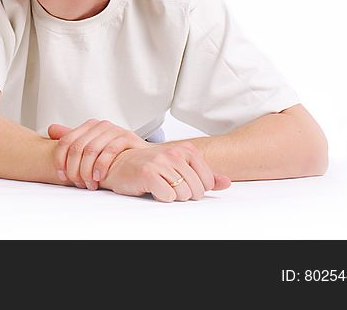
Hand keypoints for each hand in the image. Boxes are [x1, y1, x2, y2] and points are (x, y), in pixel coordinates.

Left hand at [49, 119, 147, 189]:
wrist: (145, 158)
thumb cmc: (117, 155)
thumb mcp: (92, 146)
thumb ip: (73, 139)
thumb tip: (51, 129)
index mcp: (89, 126)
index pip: (66, 141)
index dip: (60, 160)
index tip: (62, 176)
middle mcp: (100, 126)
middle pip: (77, 147)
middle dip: (74, 169)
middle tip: (77, 183)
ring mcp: (114, 130)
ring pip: (91, 150)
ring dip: (87, 171)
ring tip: (89, 184)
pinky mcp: (127, 137)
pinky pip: (109, 151)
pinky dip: (101, 166)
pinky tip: (98, 177)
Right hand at [99, 142, 231, 201]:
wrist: (120, 163)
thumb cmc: (150, 165)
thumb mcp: (180, 166)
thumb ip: (205, 174)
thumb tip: (226, 183)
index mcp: (186, 150)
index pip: (207, 181)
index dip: (197, 188)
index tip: (182, 183)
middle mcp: (174, 153)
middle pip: (196, 190)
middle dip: (185, 194)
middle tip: (169, 186)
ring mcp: (161, 162)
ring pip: (183, 194)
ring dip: (172, 196)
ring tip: (160, 186)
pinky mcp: (148, 173)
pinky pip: (167, 196)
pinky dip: (161, 197)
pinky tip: (152, 189)